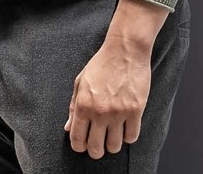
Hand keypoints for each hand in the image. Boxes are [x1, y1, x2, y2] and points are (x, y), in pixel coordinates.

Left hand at [65, 38, 151, 158]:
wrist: (124, 51)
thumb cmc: (101, 64)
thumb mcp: (80, 82)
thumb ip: (72, 106)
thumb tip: (67, 128)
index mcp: (82, 104)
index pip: (77, 138)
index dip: (79, 147)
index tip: (82, 146)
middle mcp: (99, 111)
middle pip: (95, 148)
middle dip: (95, 151)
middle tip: (98, 146)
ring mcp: (118, 112)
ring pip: (114, 146)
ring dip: (112, 145)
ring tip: (112, 136)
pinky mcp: (135, 111)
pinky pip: (131, 137)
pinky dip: (128, 136)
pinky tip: (125, 128)